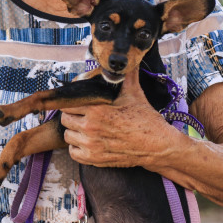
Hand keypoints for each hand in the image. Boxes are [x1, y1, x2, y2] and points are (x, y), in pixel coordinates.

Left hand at [60, 68, 177, 167]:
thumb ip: (126, 75)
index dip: (72, 102)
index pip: (68, 104)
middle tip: (82, 115)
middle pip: (65, 119)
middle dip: (72, 116)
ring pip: (68, 136)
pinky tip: (88, 142)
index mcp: (97, 109)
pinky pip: (73, 153)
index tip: (78, 103)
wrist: (157, 145)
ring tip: (85, 128)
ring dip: (74, 132)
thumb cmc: (146, 120)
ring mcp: (91, 145)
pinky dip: (78, 148)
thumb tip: (125, 62)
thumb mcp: (134, 93)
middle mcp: (90, 128)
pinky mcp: (94, 160)